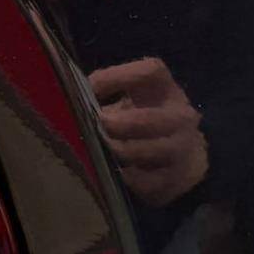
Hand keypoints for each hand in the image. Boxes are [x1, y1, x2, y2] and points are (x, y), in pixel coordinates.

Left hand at [88, 57, 207, 207]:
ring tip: (105, 151)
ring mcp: (183, 148)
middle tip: (101, 125)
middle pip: (156, 118)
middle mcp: (180, 116)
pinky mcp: (178, 177)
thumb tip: (70, 94)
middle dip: (125, 123)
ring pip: (155, 151)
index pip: (151, 71)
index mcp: (164, 90)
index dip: (119, 76)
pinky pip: (151, 181)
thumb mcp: (130, 101)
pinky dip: (131, 179)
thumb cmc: (144, 120)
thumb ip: (104, 93)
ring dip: (125, 151)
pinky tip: (117, 175)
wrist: (184, 156)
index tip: (91, 86)